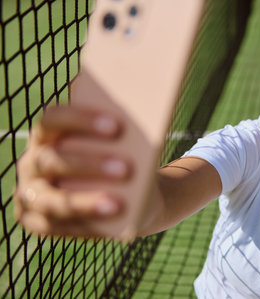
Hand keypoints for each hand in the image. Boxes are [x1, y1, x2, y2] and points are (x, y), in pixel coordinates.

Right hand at [14, 106, 130, 237]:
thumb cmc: (118, 160)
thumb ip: (120, 143)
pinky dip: (89, 226)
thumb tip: (139, 147)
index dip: (81, 120)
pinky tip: (112, 224)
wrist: (120, 194)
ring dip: (85, 203)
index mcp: (46, 134)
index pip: (54, 119)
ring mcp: (30, 195)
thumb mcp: (121, 148)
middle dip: (89, 164)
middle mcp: (32, 163)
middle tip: (127, 168)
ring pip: (52, 201)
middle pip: (52, 160)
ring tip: (118, 205)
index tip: (117, 125)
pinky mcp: (37, 223)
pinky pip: (60, 228)